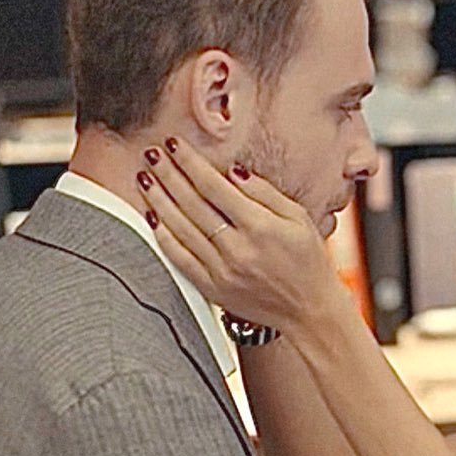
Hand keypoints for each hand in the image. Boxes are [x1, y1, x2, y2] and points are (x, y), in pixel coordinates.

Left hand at [136, 137, 345, 329]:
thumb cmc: (308, 262)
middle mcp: (238, 249)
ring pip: (180, 229)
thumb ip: (266, 193)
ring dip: (159, 200)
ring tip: (146, 179)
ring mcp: (222, 270)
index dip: (191, 163)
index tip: (176, 145)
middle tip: (153, 154)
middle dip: (169, 175)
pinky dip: (163, 236)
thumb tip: (233, 171)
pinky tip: (152, 217)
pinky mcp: (212, 288)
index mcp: (261, 227)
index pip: (214, 187)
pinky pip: (179, 258)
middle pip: (192, 204)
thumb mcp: (299, 218)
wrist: (309, 310)